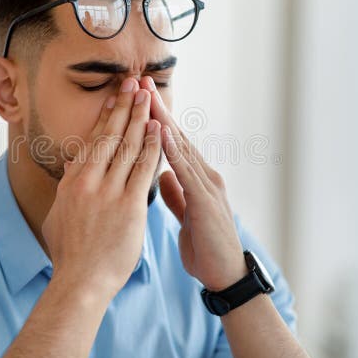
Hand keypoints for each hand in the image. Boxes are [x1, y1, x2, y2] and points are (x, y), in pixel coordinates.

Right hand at [41, 78, 161, 300]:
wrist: (79, 283)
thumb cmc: (69, 255)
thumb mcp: (58, 217)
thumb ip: (67, 191)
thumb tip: (72, 171)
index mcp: (72, 183)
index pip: (92, 141)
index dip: (105, 116)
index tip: (115, 97)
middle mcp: (88, 182)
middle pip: (109, 135)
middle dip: (123, 106)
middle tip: (133, 82)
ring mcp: (108, 192)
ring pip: (127, 146)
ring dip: (140, 118)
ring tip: (148, 96)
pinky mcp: (129, 206)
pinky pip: (144, 168)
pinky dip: (152, 146)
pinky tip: (160, 128)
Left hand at [139, 76, 246, 290]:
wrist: (225, 275)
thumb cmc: (206, 246)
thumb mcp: (186, 214)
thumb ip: (177, 193)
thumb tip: (163, 174)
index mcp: (193, 179)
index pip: (168, 143)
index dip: (151, 120)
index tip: (133, 98)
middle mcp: (202, 175)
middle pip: (174, 136)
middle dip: (155, 109)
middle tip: (138, 82)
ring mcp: (207, 186)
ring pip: (182, 148)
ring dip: (164, 122)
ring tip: (147, 98)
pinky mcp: (207, 202)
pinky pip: (188, 174)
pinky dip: (175, 153)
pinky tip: (163, 136)